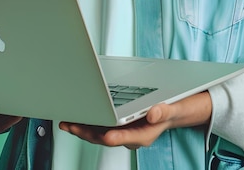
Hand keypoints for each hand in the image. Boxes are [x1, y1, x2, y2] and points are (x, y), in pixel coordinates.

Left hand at [59, 90, 211, 149]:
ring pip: (100, 133)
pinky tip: (79, 116)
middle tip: (71, 125)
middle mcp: (131, 135)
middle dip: (87, 132)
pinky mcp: (120, 125)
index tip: (105, 136)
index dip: (114, 137)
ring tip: (67, 121)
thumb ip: (165, 111)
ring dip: (83, 128)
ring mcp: (125, 131)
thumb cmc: (175, 108)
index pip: (126, 137)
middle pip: (107, 136)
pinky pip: (101, 126)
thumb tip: (154, 112)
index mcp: (144, 133)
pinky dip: (89, 122)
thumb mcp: (175, 107)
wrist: (176, 109)